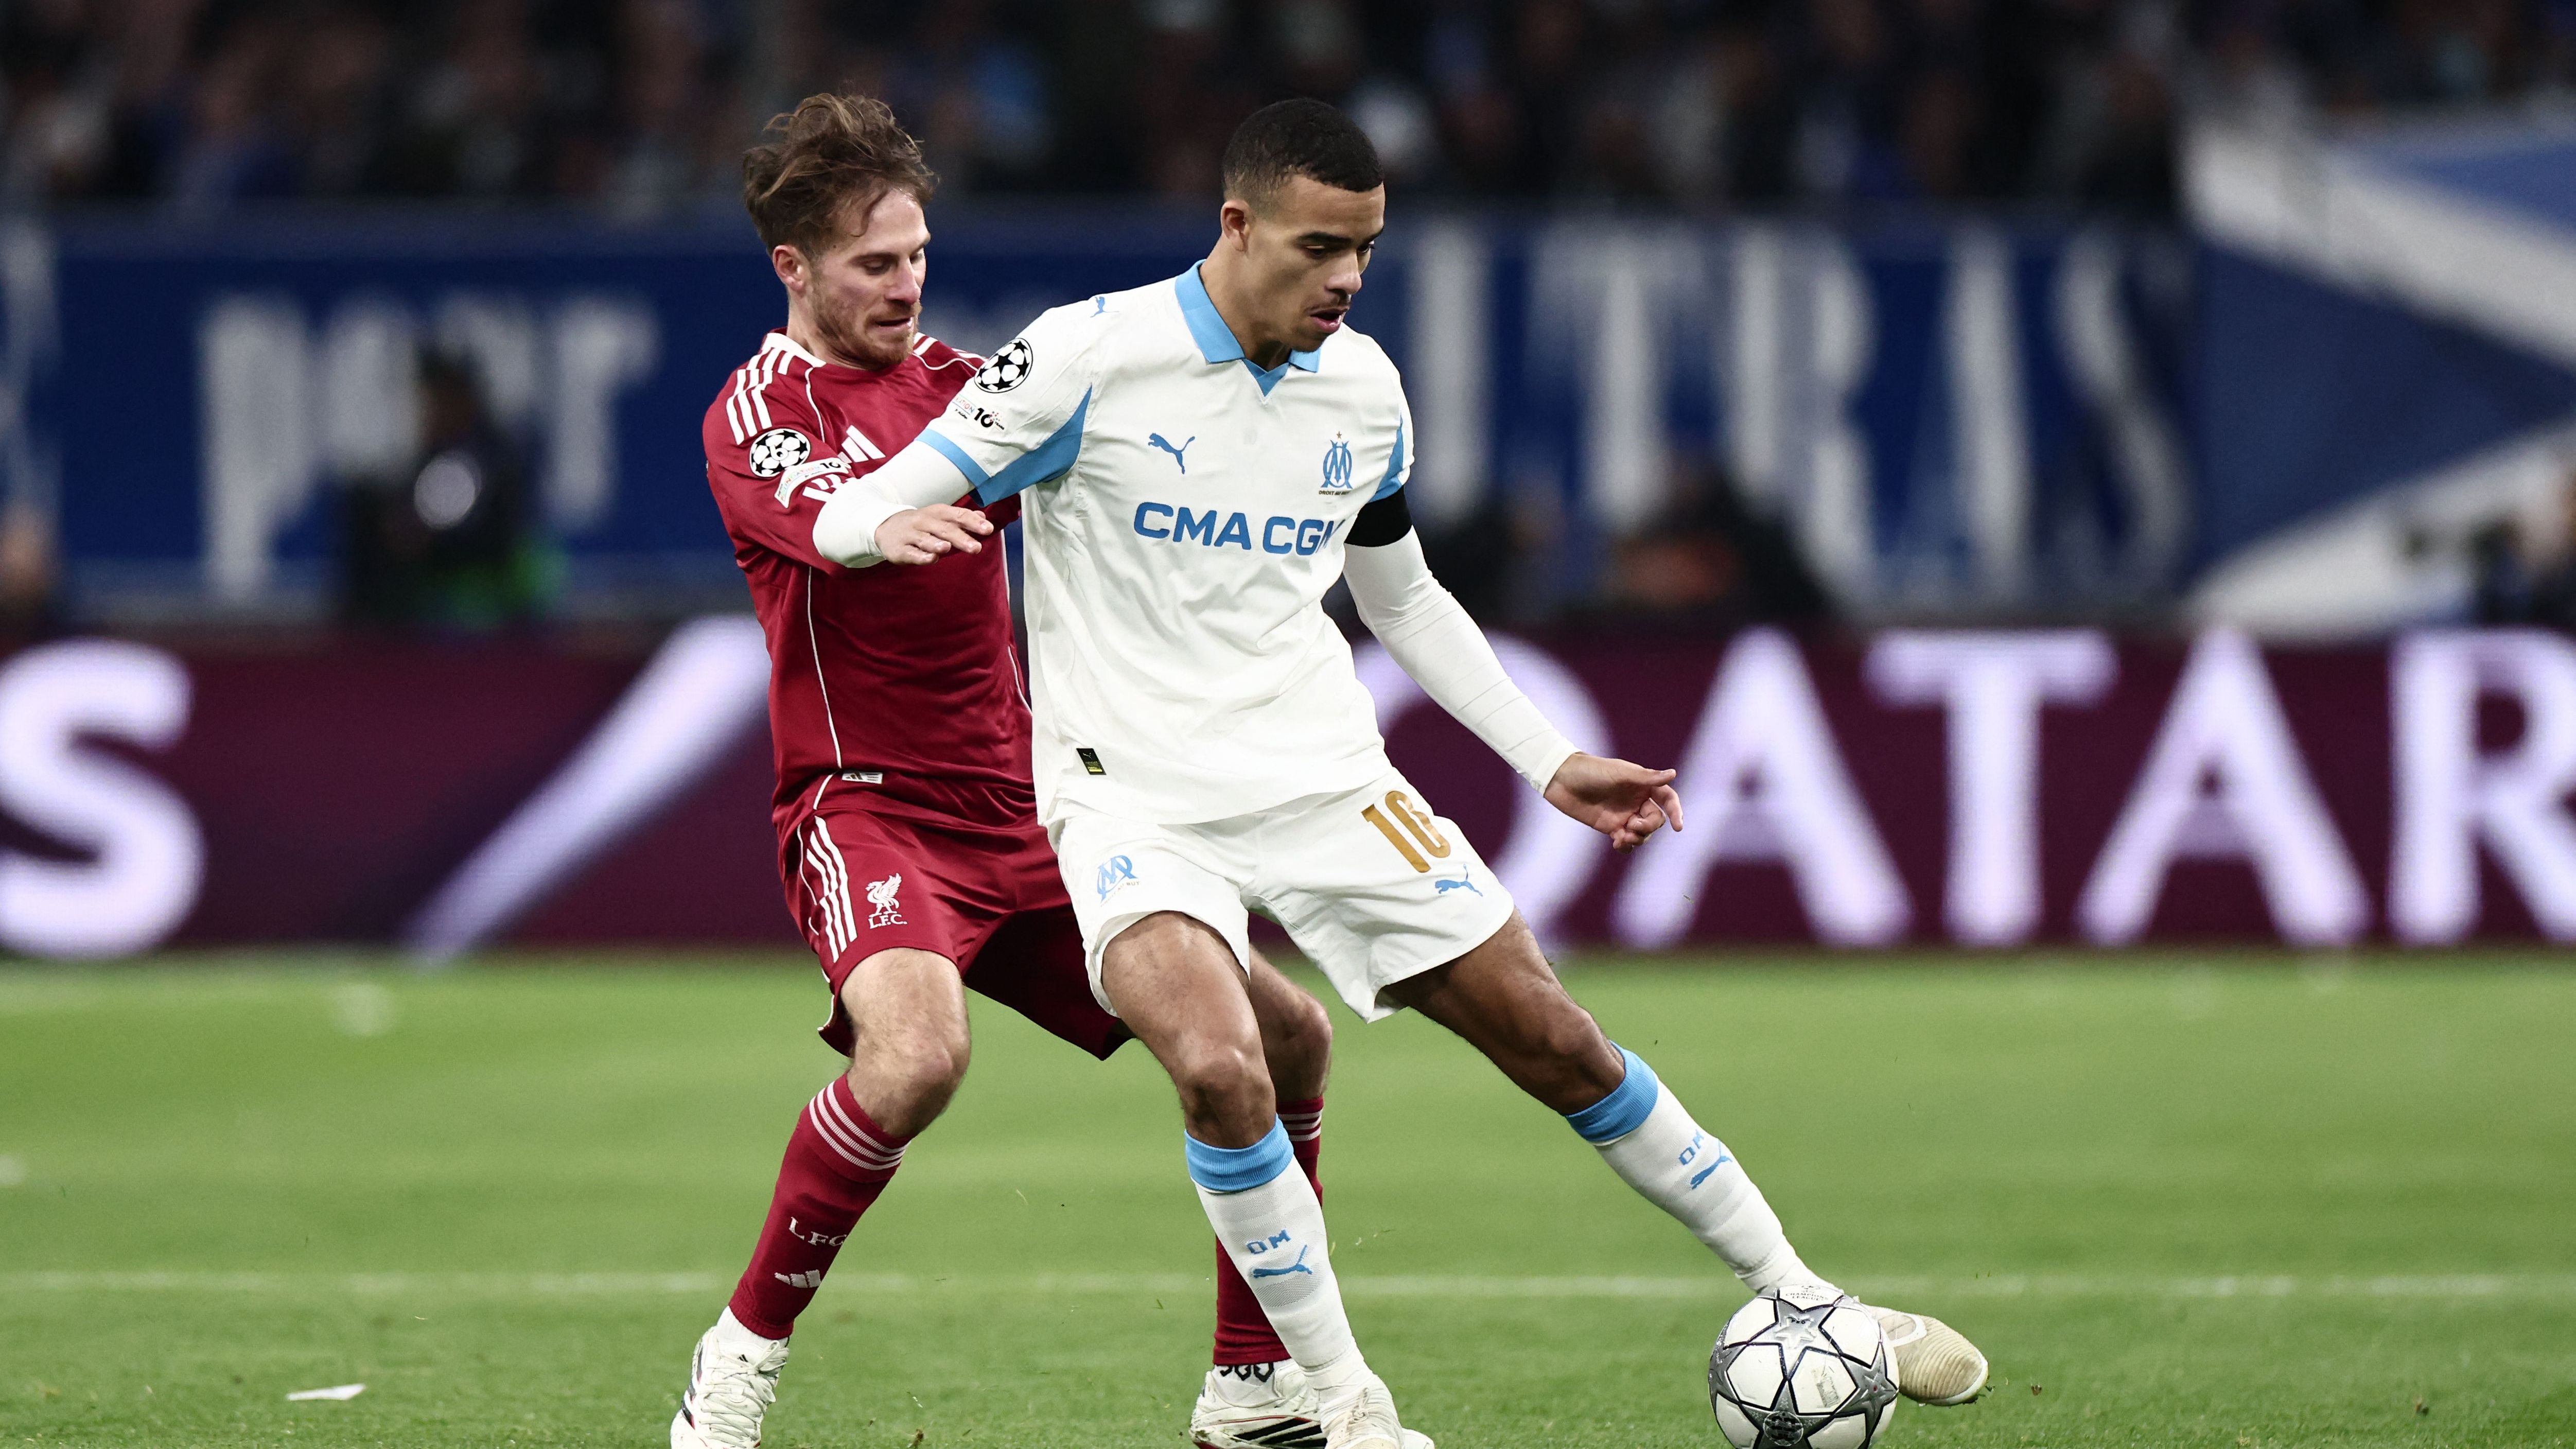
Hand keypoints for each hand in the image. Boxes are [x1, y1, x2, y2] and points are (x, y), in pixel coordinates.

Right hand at [873, 505, 992, 564]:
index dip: (973, 522)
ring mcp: (910, 535)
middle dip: (961, 538)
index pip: (957, 515)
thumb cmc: (920, 524)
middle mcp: (923, 521)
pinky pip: (911, 553)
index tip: (988, 529)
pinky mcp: (899, 549)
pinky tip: (931, 559)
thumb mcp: (939, 517)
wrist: (883, 526)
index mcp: (936, 513)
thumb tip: (982, 517)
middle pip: (944, 529)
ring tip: (948, 548)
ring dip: (937, 544)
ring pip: (926, 539)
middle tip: (976, 548)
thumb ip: (960, 518)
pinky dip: (921, 556)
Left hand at [1542, 752, 1683, 852]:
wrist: (1562, 780)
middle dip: (1649, 827)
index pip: (1667, 798)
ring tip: (1622, 837)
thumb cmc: (1591, 770)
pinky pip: (1625, 841)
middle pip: (1655, 820)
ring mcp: (1623, 814)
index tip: (1678, 826)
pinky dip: (1626, 846)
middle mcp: (1636, 800)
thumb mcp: (1620, 773)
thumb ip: (1646, 777)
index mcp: (1642, 784)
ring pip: (1642, 833)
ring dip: (1638, 839)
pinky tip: (1618, 844)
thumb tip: (1673, 774)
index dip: (1675, 811)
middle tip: (1632, 826)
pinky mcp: (1610, 826)